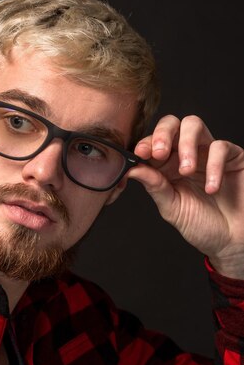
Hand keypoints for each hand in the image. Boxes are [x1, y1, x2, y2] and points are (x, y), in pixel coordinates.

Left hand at [127, 115, 243, 278]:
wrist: (231, 241)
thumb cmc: (202, 225)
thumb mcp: (172, 208)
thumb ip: (154, 186)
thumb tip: (132, 169)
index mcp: (167, 165)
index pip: (153, 142)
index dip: (145, 143)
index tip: (140, 153)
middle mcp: (187, 154)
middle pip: (172, 124)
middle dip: (162, 133)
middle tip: (160, 153)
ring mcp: (208, 153)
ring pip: (193, 124)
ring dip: (186, 144)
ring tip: (186, 171)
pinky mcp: (233, 157)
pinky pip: (220, 147)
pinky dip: (214, 165)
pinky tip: (211, 187)